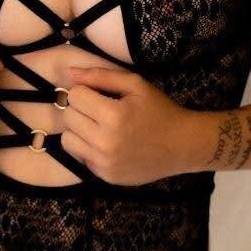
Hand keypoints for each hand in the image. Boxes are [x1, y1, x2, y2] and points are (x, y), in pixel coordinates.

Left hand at [61, 64, 186, 184]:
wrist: (182, 146)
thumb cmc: (159, 110)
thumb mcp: (135, 85)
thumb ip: (101, 76)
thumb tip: (70, 73)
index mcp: (114, 115)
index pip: (75, 96)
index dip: (85, 91)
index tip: (100, 94)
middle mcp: (105, 142)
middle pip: (68, 117)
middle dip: (81, 109)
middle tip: (100, 110)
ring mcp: (104, 163)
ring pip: (68, 140)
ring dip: (79, 130)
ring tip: (98, 127)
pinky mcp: (106, 177)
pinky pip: (80, 157)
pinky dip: (88, 148)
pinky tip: (106, 144)